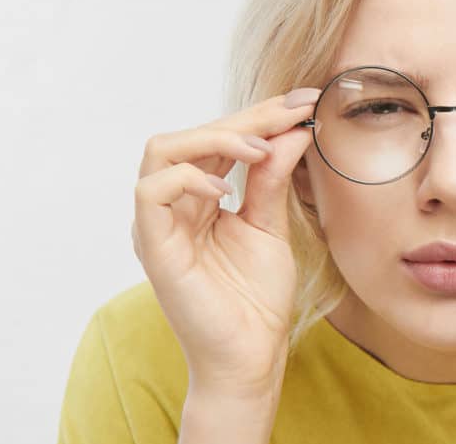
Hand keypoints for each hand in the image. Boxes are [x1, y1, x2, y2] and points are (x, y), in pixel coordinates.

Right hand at [132, 88, 319, 395]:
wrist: (251, 354)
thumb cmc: (255, 298)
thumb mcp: (270, 225)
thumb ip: (273, 178)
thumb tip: (294, 129)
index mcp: (199, 198)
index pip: (220, 140)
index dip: (260, 115)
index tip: (305, 101)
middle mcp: (174, 205)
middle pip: (193, 136)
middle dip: (247, 118)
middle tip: (295, 109)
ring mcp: (159, 224)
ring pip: (162, 150)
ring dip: (215, 139)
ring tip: (260, 150)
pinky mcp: (154, 246)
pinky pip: (151, 191)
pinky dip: (189, 178)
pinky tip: (227, 192)